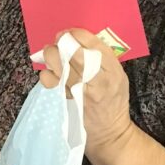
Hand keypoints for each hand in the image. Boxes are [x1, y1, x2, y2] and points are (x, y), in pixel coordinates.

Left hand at [39, 29, 132, 151]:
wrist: (109, 132)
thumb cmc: (114, 100)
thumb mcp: (118, 76)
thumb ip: (104, 59)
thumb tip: (79, 40)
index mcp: (113, 70)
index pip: (93, 44)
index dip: (77, 34)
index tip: (70, 32)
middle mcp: (98, 80)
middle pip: (73, 53)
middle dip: (61, 43)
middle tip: (57, 40)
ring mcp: (81, 91)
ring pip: (59, 66)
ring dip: (50, 57)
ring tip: (51, 55)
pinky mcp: (67, 101)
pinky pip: (51, 82)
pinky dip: (47, 75)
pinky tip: (50, 74)